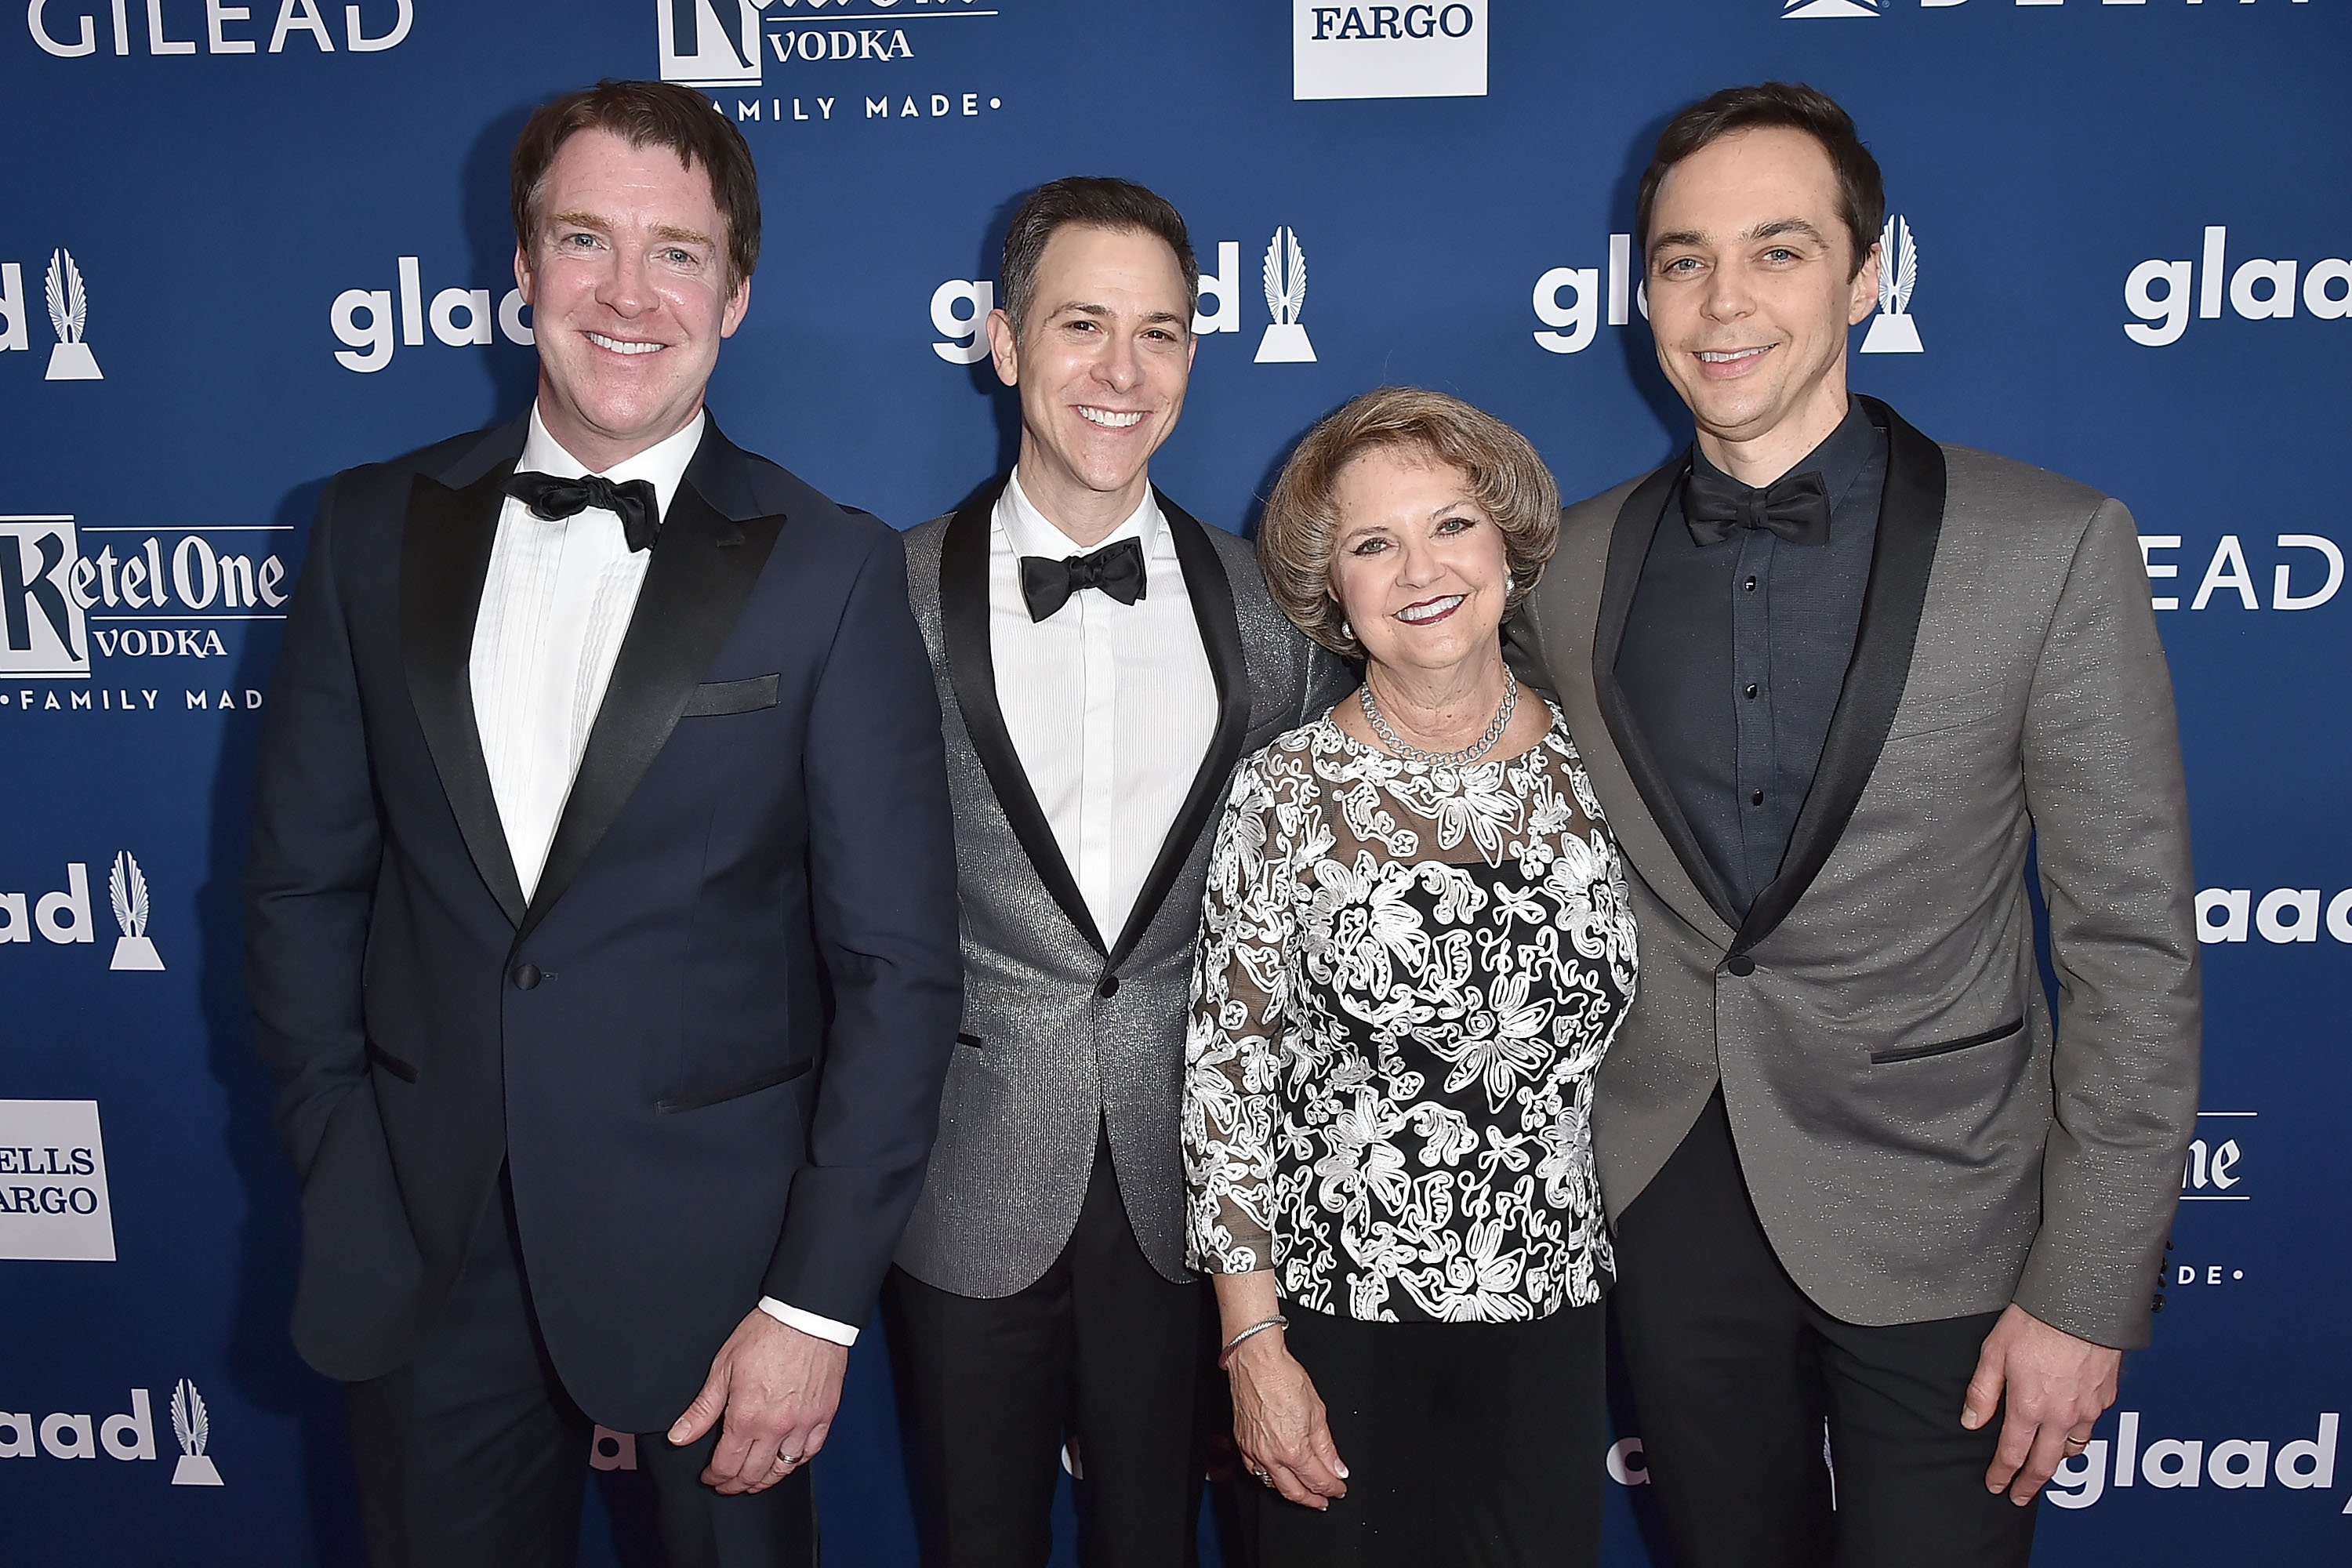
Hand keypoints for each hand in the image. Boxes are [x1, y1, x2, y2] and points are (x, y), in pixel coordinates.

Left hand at [668, 1310, 849, 1494]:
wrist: (807, 1316)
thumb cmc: (767, 1334)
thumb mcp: (723, 1368)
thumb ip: (702, 1409)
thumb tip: (679, 1437)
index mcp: (747, 1417)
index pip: (727, 1465)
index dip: (715, 1477)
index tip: (710, 1476)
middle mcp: (776, 1427)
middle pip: (753, 1474)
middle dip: (735, 1484)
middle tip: (727, 1483)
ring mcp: (803, 1424)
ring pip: (782, 1469)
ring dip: (764, 1480)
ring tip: (753, 1480)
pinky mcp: (824, 1416)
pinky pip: (810, 1452)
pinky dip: (795, 1462)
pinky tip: (785, 1461)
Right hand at [1226, 1331, 1348, 1509]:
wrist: (1256, 1362)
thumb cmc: (1284, 1378)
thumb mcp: (1317, 1412)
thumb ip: (1327, 1446)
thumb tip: (1337, 1467)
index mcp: (1294, 1449)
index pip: (1318, 1480)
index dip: (1332, 1488)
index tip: (1340, 1488)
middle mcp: (1272, 1455)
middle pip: (1295, 1491)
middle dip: (1313, 1499)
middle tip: (1324, 1500)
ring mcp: (1254, 1451)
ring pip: (1273, 1485)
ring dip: (1291, 1492)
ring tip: (1304, 1491)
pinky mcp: (1242, 1443)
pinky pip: (1255, 1471)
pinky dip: (1269, 1478)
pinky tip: (1277, 1476)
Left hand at [1961, 1303, 2121, 1504]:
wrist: (2082, 1301)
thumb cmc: (2037, 1320)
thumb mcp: (1994, 1352)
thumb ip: (1982, 1392)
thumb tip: (1971, 1421)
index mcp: (2030, 1406)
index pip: (2012, 1454)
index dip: (2002, 1475)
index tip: (1996, 1485)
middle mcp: (2061, 1415)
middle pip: (2046, 1465)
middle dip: (2030, 1485)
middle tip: (2020, 1496)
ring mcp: (2087, 1409)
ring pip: (2074, 1449)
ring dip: (2057, 1461)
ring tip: (2045, 1463)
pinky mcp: (2105, 1398)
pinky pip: (2091, 1427)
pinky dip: (2079, 1435)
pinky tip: (2071, 1430)